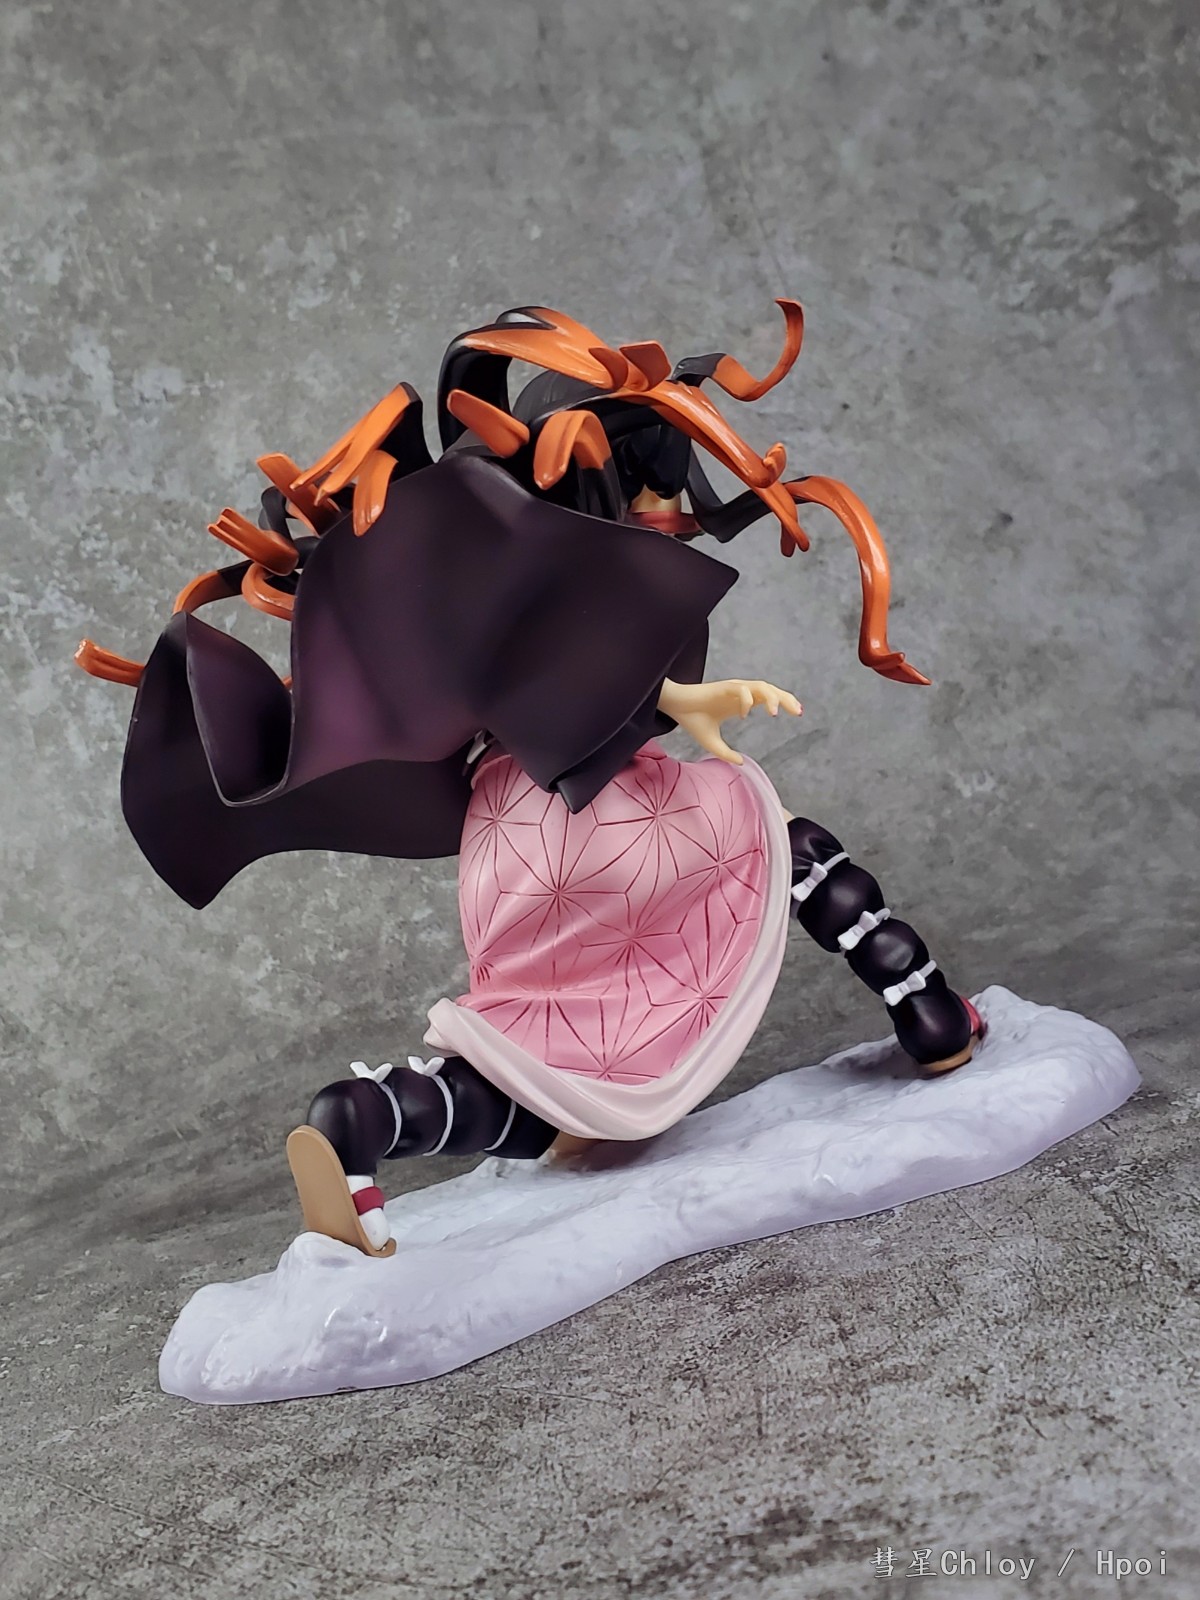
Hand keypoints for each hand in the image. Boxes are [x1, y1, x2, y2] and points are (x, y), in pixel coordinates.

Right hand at [658, 677, 801, 764]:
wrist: (674, 707)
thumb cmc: (692, 720)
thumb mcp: (712, 743)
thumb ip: (726, 754)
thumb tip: (741, 763)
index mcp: (741, 702)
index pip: (768, 698)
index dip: (784, 702)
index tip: (797, 713)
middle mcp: (740, 693)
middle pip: (770, 689)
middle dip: (786, 698)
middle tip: (798, 712)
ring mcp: (732, 688)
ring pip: (760, 686)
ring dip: (771, 697)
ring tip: (775, 713)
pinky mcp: (722, 688)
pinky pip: (740, 690)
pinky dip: (745, 700)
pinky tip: (743, 715)